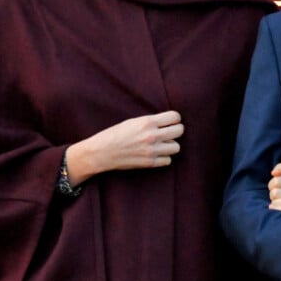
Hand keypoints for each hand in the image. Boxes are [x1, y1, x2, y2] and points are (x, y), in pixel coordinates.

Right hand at [66, 111, 183, 184]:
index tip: (171, 121)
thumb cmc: (115, 134)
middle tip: (169, 132)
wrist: (101, 152)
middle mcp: (152, 135)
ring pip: (176, 147)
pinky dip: (164, 158)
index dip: (175, 118)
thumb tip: (169, 122)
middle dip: (176, 130)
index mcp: (147, 122)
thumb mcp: (133, 121)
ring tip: (162, 144)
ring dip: (171, 145)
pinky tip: (157, 154)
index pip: (175, 117)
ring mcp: (151, 150)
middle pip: (180, 131)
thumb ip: (151, 121)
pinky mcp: (149, 163)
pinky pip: (168, 160)